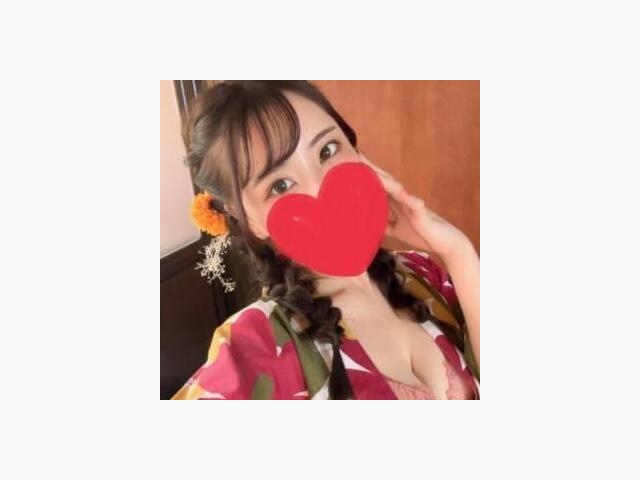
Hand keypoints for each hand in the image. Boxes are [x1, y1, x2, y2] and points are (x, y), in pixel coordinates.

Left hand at [358, 153, 472, 262]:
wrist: (446, 243)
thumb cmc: (422, 235)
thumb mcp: (397, 230)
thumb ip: (385, 224)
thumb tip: (367, 224)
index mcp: (396, 204)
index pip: (378, 187)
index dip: (366, 178)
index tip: (350, 166)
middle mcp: (403, 200)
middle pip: (385, 182)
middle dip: (371, 170)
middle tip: (356, 156)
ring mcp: (413, 204)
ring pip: (397, 189)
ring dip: (385, 180)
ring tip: (371, 170)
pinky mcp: (423, 213)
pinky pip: (415, 204)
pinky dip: (407, 198)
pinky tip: (399, 191)